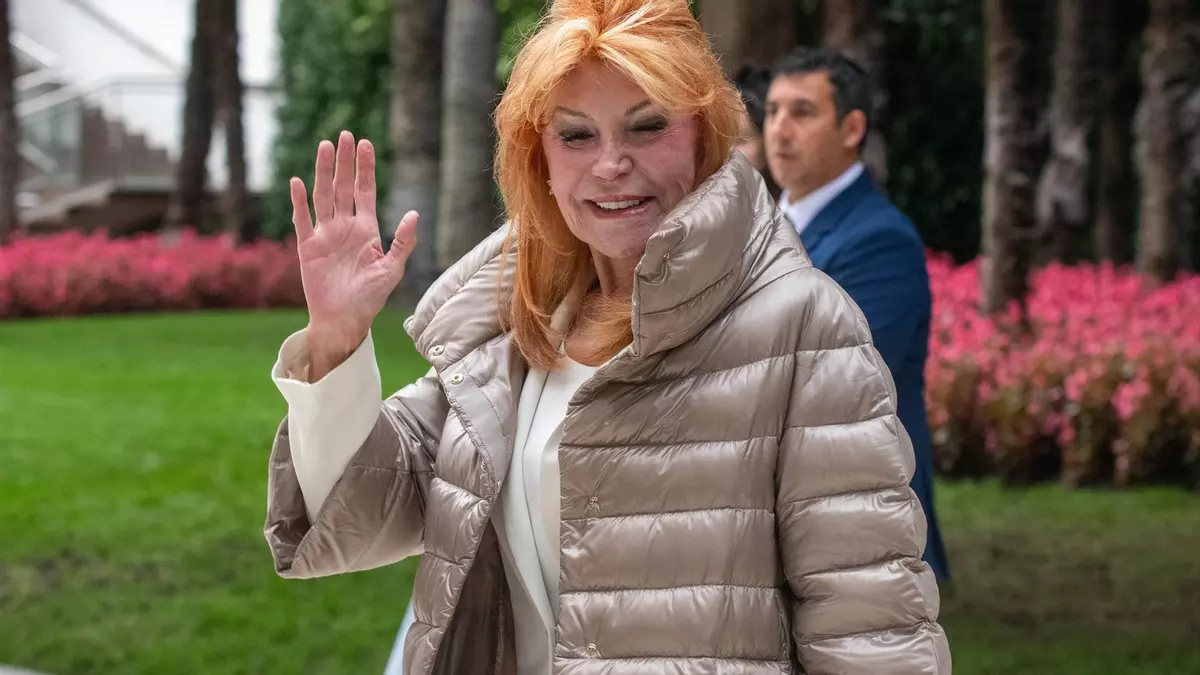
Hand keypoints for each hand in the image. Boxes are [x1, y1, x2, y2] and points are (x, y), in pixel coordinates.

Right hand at [289, 130, 416, 375]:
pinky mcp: (307, 247)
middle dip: (345, 161)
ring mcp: (325, 234)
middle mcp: (344, 227)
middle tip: (344, 134)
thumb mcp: (393, 268)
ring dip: (324, 171)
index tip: (365, 143)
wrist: (345, 319)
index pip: (365, 190)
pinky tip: (297, 181)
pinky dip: (299, 201)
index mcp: (366, 229)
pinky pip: (302, 219)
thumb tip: (414, 213)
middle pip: (343, 186)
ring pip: (323, 196)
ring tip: (324, 147)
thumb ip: (403, 241)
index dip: (365, 167)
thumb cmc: (371, 297)